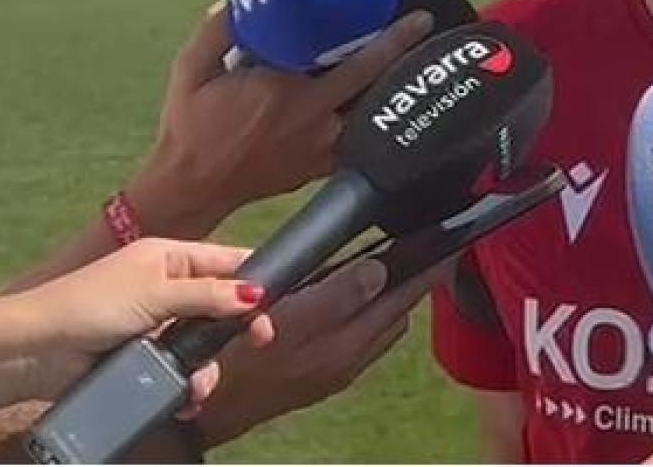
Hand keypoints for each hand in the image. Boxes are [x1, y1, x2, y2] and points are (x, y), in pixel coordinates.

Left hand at [11, 239, 271, 400]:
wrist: (34, 350)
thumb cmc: (92, 306)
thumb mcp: (154, 294)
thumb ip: (207, 296)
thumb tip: (255, 293)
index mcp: (168, 258)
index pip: (225, 261)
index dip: (254, 278)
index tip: (277, 300)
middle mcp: (166, 288)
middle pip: (219, 305)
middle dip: (235, 328)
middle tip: (257, 343)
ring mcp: (154, 325)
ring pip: (201, 344)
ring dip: (206, 366)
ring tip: (197, 387)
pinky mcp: (142, 357)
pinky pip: (179, 368)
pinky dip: (186, 384)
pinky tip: (184, 398)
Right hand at [126, 1, 434, 237]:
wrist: (190, 187)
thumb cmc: (190, 126)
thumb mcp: (192, 68)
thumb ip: (218, 29)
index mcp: (291, 94)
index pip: (359, 64)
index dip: (393, 40)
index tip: (420, 18)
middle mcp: (316, 123)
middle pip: (378, 87)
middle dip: (404, 57)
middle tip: (423, 30)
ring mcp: (323, 151)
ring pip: (372, 115)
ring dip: (389, 88)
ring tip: (404, 60)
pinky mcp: (321, 169)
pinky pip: (358, 140)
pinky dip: (371, 118)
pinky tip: (376, 99)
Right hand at [192, 253, 450, 448]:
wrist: (207, 411)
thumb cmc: (234, 361)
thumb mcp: (283, 321)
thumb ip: (335, 295)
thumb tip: (379, 270)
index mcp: (343, 345)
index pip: (401, 299)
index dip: (424, 268)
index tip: (445, 242)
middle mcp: (348, 361)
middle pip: (399, 312)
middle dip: (417, 280)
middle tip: (431, 247)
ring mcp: (336, 370)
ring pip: (383, 326)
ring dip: (396, 296)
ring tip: (402, 265)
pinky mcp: (322, 375)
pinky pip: (364, 339)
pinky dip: (373, 314)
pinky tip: (361, 297)